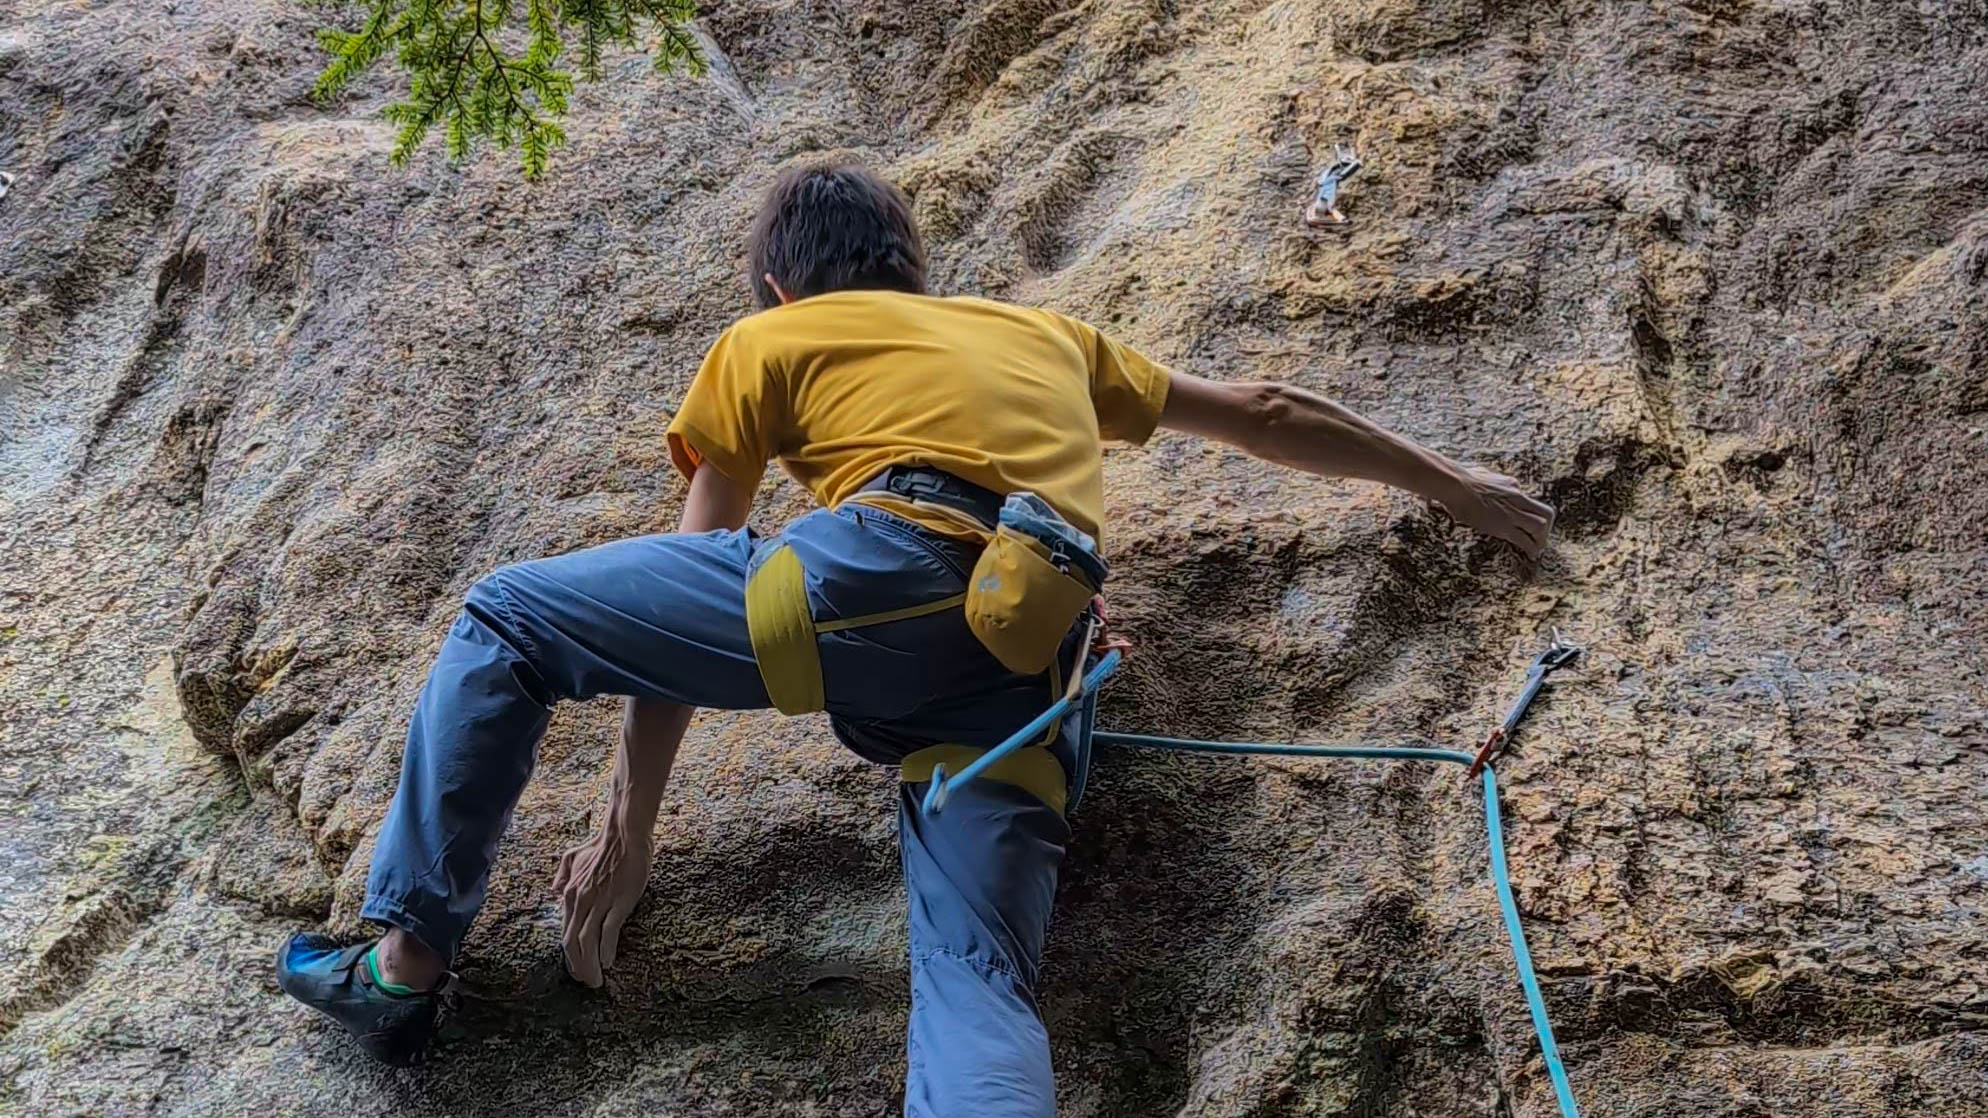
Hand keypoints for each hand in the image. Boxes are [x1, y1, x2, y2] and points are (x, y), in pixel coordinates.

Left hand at [553, 822, 651, 986]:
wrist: (624, 834)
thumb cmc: (602, 845)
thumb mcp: (573, 857)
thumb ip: (562, 875)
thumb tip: (554, 891)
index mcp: (570, 894)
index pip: (565, 932)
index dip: (569, 955)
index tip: (576, 969)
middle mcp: (581, 901)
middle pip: (572, 942)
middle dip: (577, 966)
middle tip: (586, 982)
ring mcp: (599, 902)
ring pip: (588, 941)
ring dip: (590, 964)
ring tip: (596, 980)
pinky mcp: (618, 902)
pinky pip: (608, 931)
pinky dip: (606, 950)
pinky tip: (608, 963)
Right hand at [1438, 465, 1554, 558]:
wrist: (1456, 485)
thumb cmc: (1461, 478)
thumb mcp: (1482, 473)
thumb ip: (1488, 480)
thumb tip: (1481, 477)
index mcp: (1512, 485)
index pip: (1528, 500)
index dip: (1530, 514)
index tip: (1525, 524)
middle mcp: (1518, 498)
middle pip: (1546, 513)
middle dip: (1546, 528)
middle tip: (1540, 538)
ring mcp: (1512, 513)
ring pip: (1540, 527)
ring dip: (1541, 539)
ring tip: (1536, 549)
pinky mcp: (1504, 526)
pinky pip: (1525, 540)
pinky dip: (1531, 549)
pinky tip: (1531, 556)